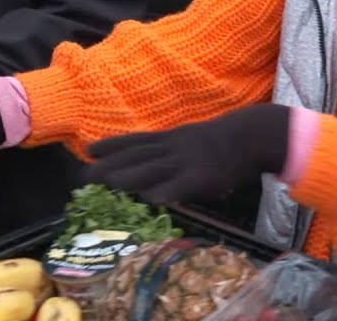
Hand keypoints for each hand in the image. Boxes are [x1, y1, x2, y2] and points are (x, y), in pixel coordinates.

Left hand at [85, 104, 289, 204]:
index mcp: (172, 138)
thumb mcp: (193, 140)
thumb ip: (173, 151)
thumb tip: (154, 167)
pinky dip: (166, 192)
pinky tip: (151, 200)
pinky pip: (182, 185)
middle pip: (137, 156)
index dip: (113, 145)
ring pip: (153, 169)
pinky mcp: (203, 176)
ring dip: (128, 177)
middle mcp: (173, 148)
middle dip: (110, 165)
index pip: (137, 141)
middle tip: (84, 175)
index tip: (89, 149)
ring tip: (107, 185)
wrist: (252, 135)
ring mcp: (187, 161)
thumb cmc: (224, 141)